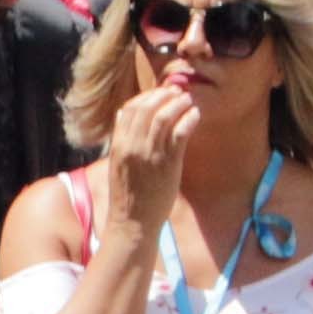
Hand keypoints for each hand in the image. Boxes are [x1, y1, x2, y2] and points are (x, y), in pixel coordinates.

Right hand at [101, 81, 200, 235]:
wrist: (133, 222)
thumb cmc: (127, 194)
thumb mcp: (117, 162)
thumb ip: (122, 139)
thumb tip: (123, 114)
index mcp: (118, 144)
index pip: (130, 109)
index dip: (147, 96)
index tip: (160, 93)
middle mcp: (132, 145)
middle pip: (148, 108)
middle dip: (164, 95)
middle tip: (177, 91)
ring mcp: (150, 154)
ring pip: (164, 116)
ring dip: (178, 103)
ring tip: (188, 100)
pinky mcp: (168, 163)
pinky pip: (179, 133)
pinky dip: (188, 119)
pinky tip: (195, 115)